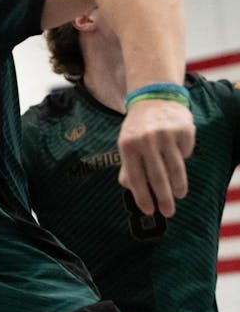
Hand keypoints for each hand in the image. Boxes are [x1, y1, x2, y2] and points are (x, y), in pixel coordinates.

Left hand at [117, 98, 193, 216]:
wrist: (154, 98)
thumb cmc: (138, 128)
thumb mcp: (126, 145)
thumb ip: (128, 167)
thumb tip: (130, 189)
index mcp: (128, 146)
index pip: (136, 178)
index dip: (143, 196)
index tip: (150, 211)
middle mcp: (146, 141)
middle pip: (157, 176)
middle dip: (163, 198)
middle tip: (168, 212)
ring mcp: (166, 135)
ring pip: (175, 167)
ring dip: (178, 186)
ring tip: (179, 196)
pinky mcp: (183, 130)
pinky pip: (185, 152)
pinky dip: (184, 158)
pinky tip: (180, 158)